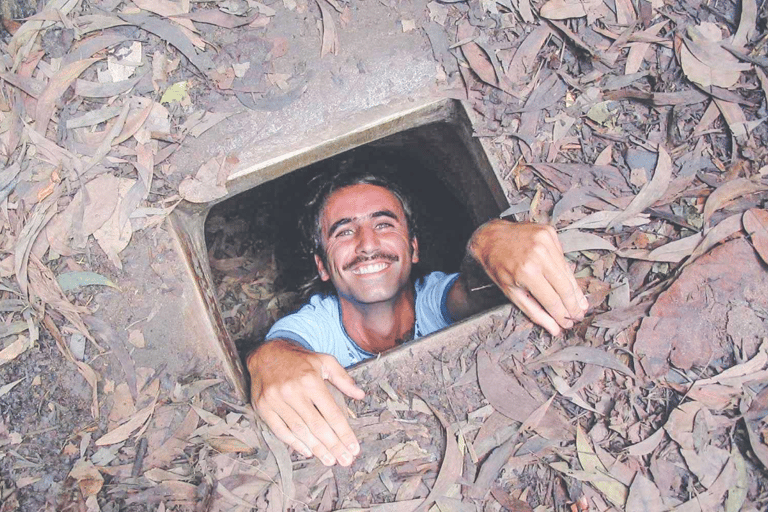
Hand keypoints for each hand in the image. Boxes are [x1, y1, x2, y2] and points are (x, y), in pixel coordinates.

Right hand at [247, 339, 364, 465]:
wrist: (266, 353)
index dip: (344, 433)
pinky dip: (294, 443)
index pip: (332, 413)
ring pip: (300, 431)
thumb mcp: (325, 361)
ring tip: (330, 460)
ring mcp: (276, 400)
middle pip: (317, 426)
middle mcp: (293, 391)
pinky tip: (307, 451)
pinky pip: (280, 430)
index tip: (354, 448)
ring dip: (316, 449)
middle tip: (345, 460)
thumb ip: (343, 378)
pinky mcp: (263, 406)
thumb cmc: (300, 359)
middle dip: (333, 446)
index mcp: (311, 380)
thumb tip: (360, 395)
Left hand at [468, 220, 587, 335]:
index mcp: (527, 272)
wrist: (490, 236)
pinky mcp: (550, 233)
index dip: (562, 315)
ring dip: (575, 291)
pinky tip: (571, 285)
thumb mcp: (511, 292)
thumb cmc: (498, 266)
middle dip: (573, 305)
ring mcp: (546, 242)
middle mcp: (539, 255)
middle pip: (564, 287)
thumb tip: (555, 329)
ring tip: (580, 305)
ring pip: (568, 273)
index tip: (568, 324)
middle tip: (578, 317)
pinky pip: (563, 259)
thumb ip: (534, 312)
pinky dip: (567, 273)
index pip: (552, 300)